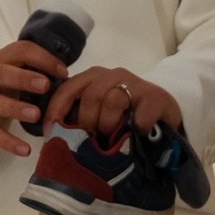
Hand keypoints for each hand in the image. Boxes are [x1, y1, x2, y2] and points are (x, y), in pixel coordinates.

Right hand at [0, 39, 71, 157]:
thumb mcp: (7, 71)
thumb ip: (29, 70)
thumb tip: (65, 76)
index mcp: (0, 60)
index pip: (21, 51)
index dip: (43, 59)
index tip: (63, 72)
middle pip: (3, 73)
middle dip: (24, 78)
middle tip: (46, 85)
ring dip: (15, 108)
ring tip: (35, 115)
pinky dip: (8, 141)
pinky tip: (25, 150)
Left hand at [44, 65, 180, 138]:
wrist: (163, 114)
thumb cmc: (124, 116)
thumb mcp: (97, 113)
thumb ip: (77, 116)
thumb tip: (53, 135)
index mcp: (92, 78)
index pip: (67, 89)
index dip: (56, 110)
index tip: (51, 131)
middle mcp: (112, 75)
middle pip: (90, 95)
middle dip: (87, 122)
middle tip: (92, 139)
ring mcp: (135, 84)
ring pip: (113, 100)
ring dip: (109, 124)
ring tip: (113, 138)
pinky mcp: (156, 97)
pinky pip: (140, 115)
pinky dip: (136, 128)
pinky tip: (137, 134)